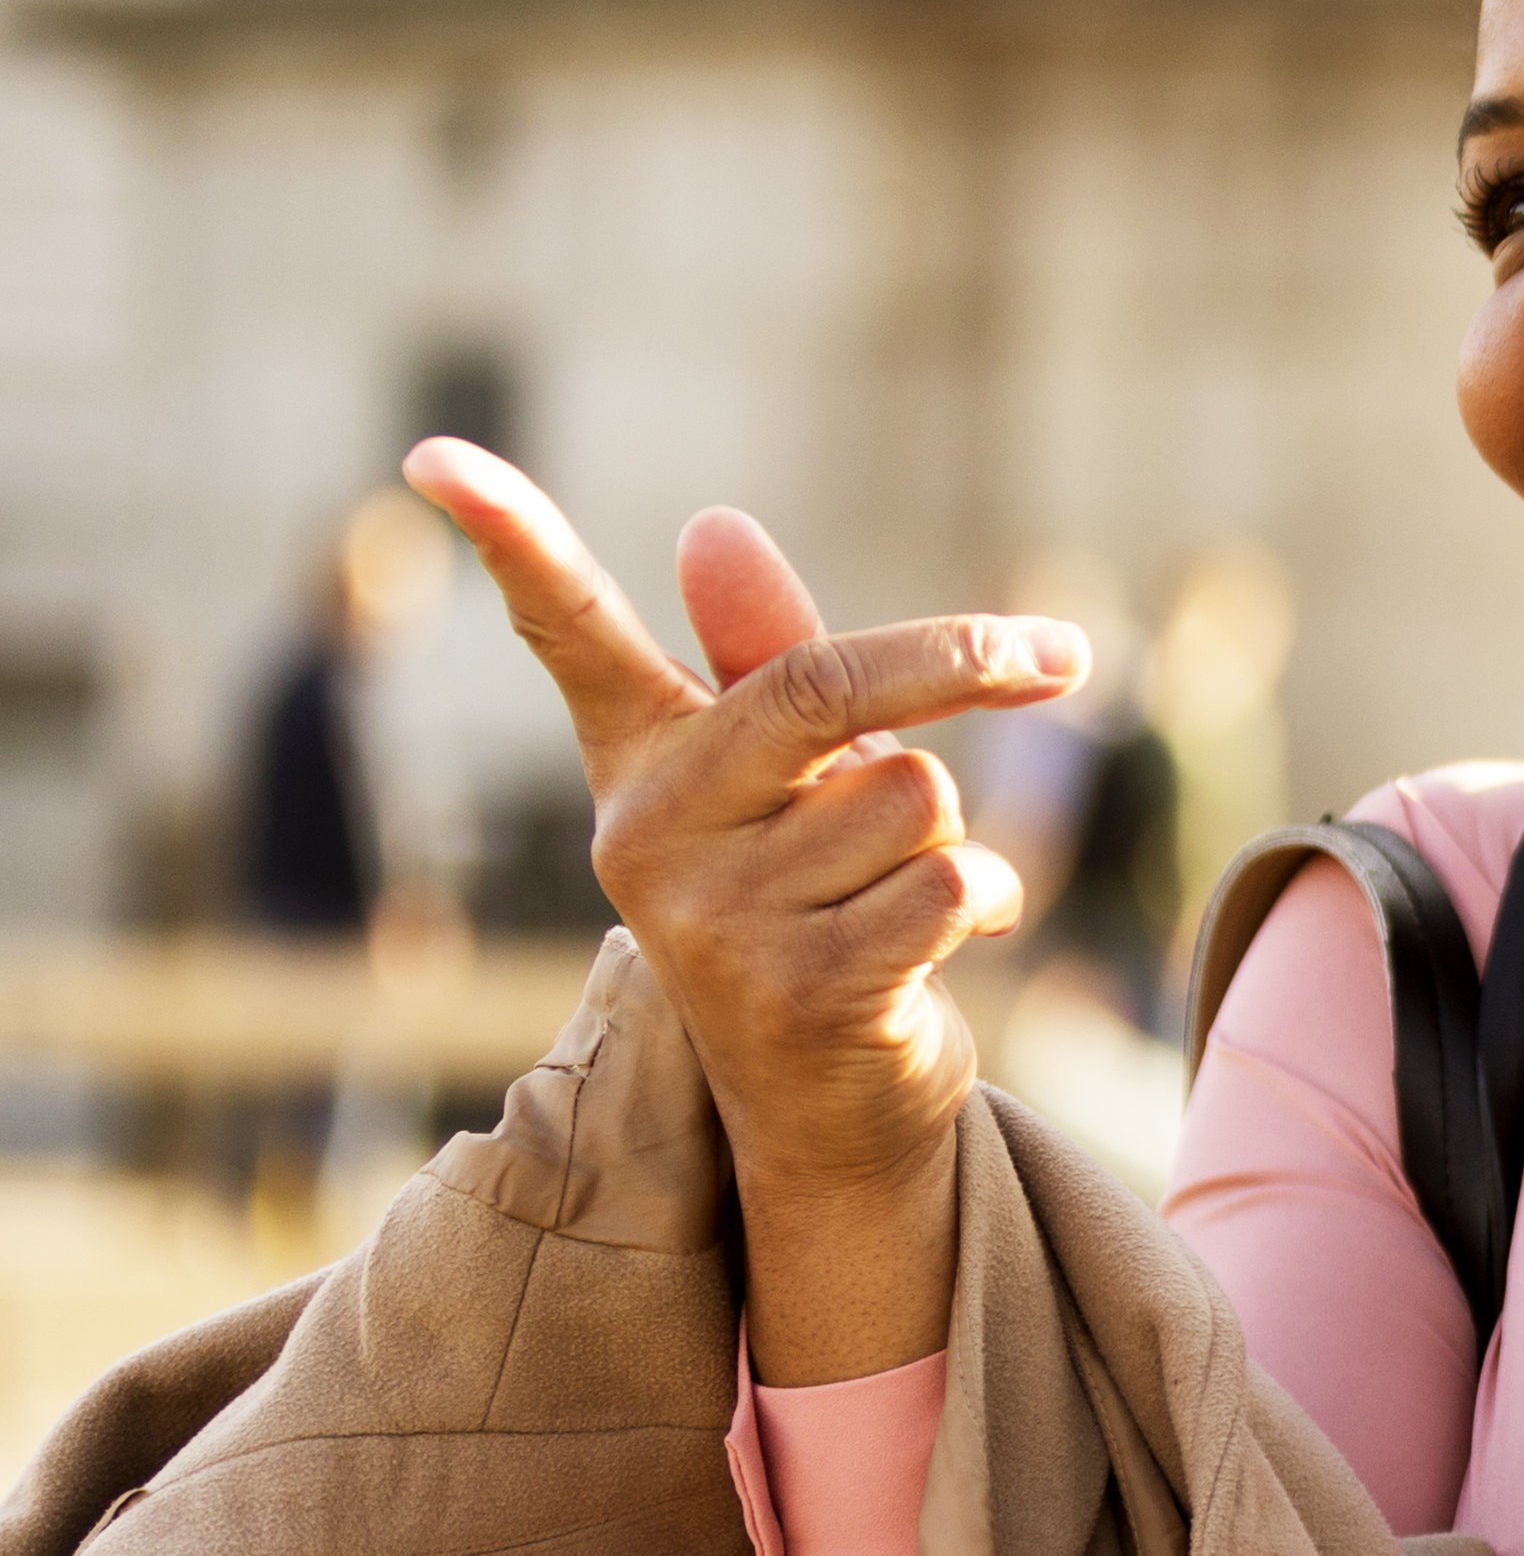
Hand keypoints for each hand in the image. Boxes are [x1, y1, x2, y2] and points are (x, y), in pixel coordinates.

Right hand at [402, 438, 1087, 1375]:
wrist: (830, 1107)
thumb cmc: (816, 907)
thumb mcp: (797, 780)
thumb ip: (770, 653)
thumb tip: (711, 522)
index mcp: (643, 767)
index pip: (568, 634)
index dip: (510, 536)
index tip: (430, 449)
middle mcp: (649, 838)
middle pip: (826, 684)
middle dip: (964, 659)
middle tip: (1061, 653)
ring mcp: (713, 924)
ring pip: (917, 793)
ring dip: (952, 838)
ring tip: (895, 902)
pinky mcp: (797, 994)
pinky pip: (953, 881)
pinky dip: (985, 905)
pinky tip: (927, 956)